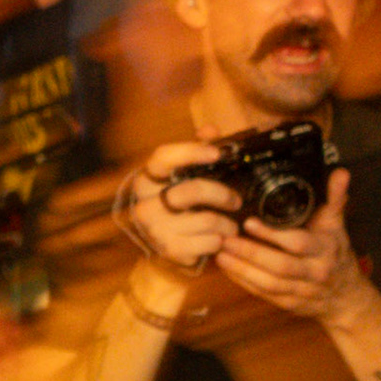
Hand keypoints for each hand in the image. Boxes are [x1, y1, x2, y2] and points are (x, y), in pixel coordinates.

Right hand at [123, 142, 239, 271]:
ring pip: (208, 220)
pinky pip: (210, 242)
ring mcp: (156, 229)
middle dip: (223, 195)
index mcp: (146, 180)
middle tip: (235, 201)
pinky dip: (220, 241)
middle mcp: (145, 204)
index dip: (191, 153)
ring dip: (227, 224)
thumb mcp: (181, 178)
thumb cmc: (177, 206)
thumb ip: (197, 151)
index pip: (163, 158)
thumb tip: (210, 130)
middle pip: (192, 191)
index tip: (217, 153)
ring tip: (229, 225)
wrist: (161, 247)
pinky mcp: (170, 250)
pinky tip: (218, 239)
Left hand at [214, 168, 369, 322]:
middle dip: (250, 253)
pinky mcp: (289, 304)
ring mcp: (302, 291)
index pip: (298, 243)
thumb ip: (334, 199)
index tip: (248, 222)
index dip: (273, 235)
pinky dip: (243, 282)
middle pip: (280, 266)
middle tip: (224, 238)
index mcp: (325, 250)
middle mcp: (315, 272)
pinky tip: (226, 268)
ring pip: (269, 283)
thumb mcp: (336, 225)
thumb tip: (339, 172)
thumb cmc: (335, 253)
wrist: (347, 297)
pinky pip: (264, 294)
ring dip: (242, 269)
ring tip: (218, 252)